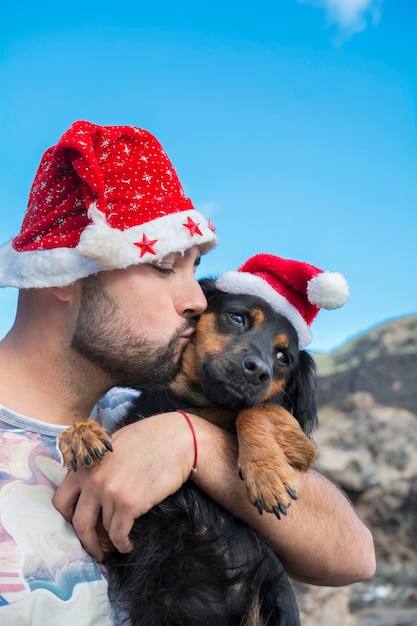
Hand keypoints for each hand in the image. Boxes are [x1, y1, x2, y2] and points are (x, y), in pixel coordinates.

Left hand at [52, 411, 194, 561]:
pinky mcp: (128, 503)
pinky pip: (118, 534)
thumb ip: (96, 465)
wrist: (177, 439)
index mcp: (85, 464)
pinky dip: (122, 544)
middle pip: (77, 522)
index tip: (78, 525)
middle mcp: (92, 478)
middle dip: (85, 540)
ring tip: (120, 540)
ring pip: (103, 528)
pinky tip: (128, 545)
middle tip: (94, 549)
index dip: (68, 517)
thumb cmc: (149, 438)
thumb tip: (87, 485)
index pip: (61, 500)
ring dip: (112, 538)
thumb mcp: (112, 445)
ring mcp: (109, 491)